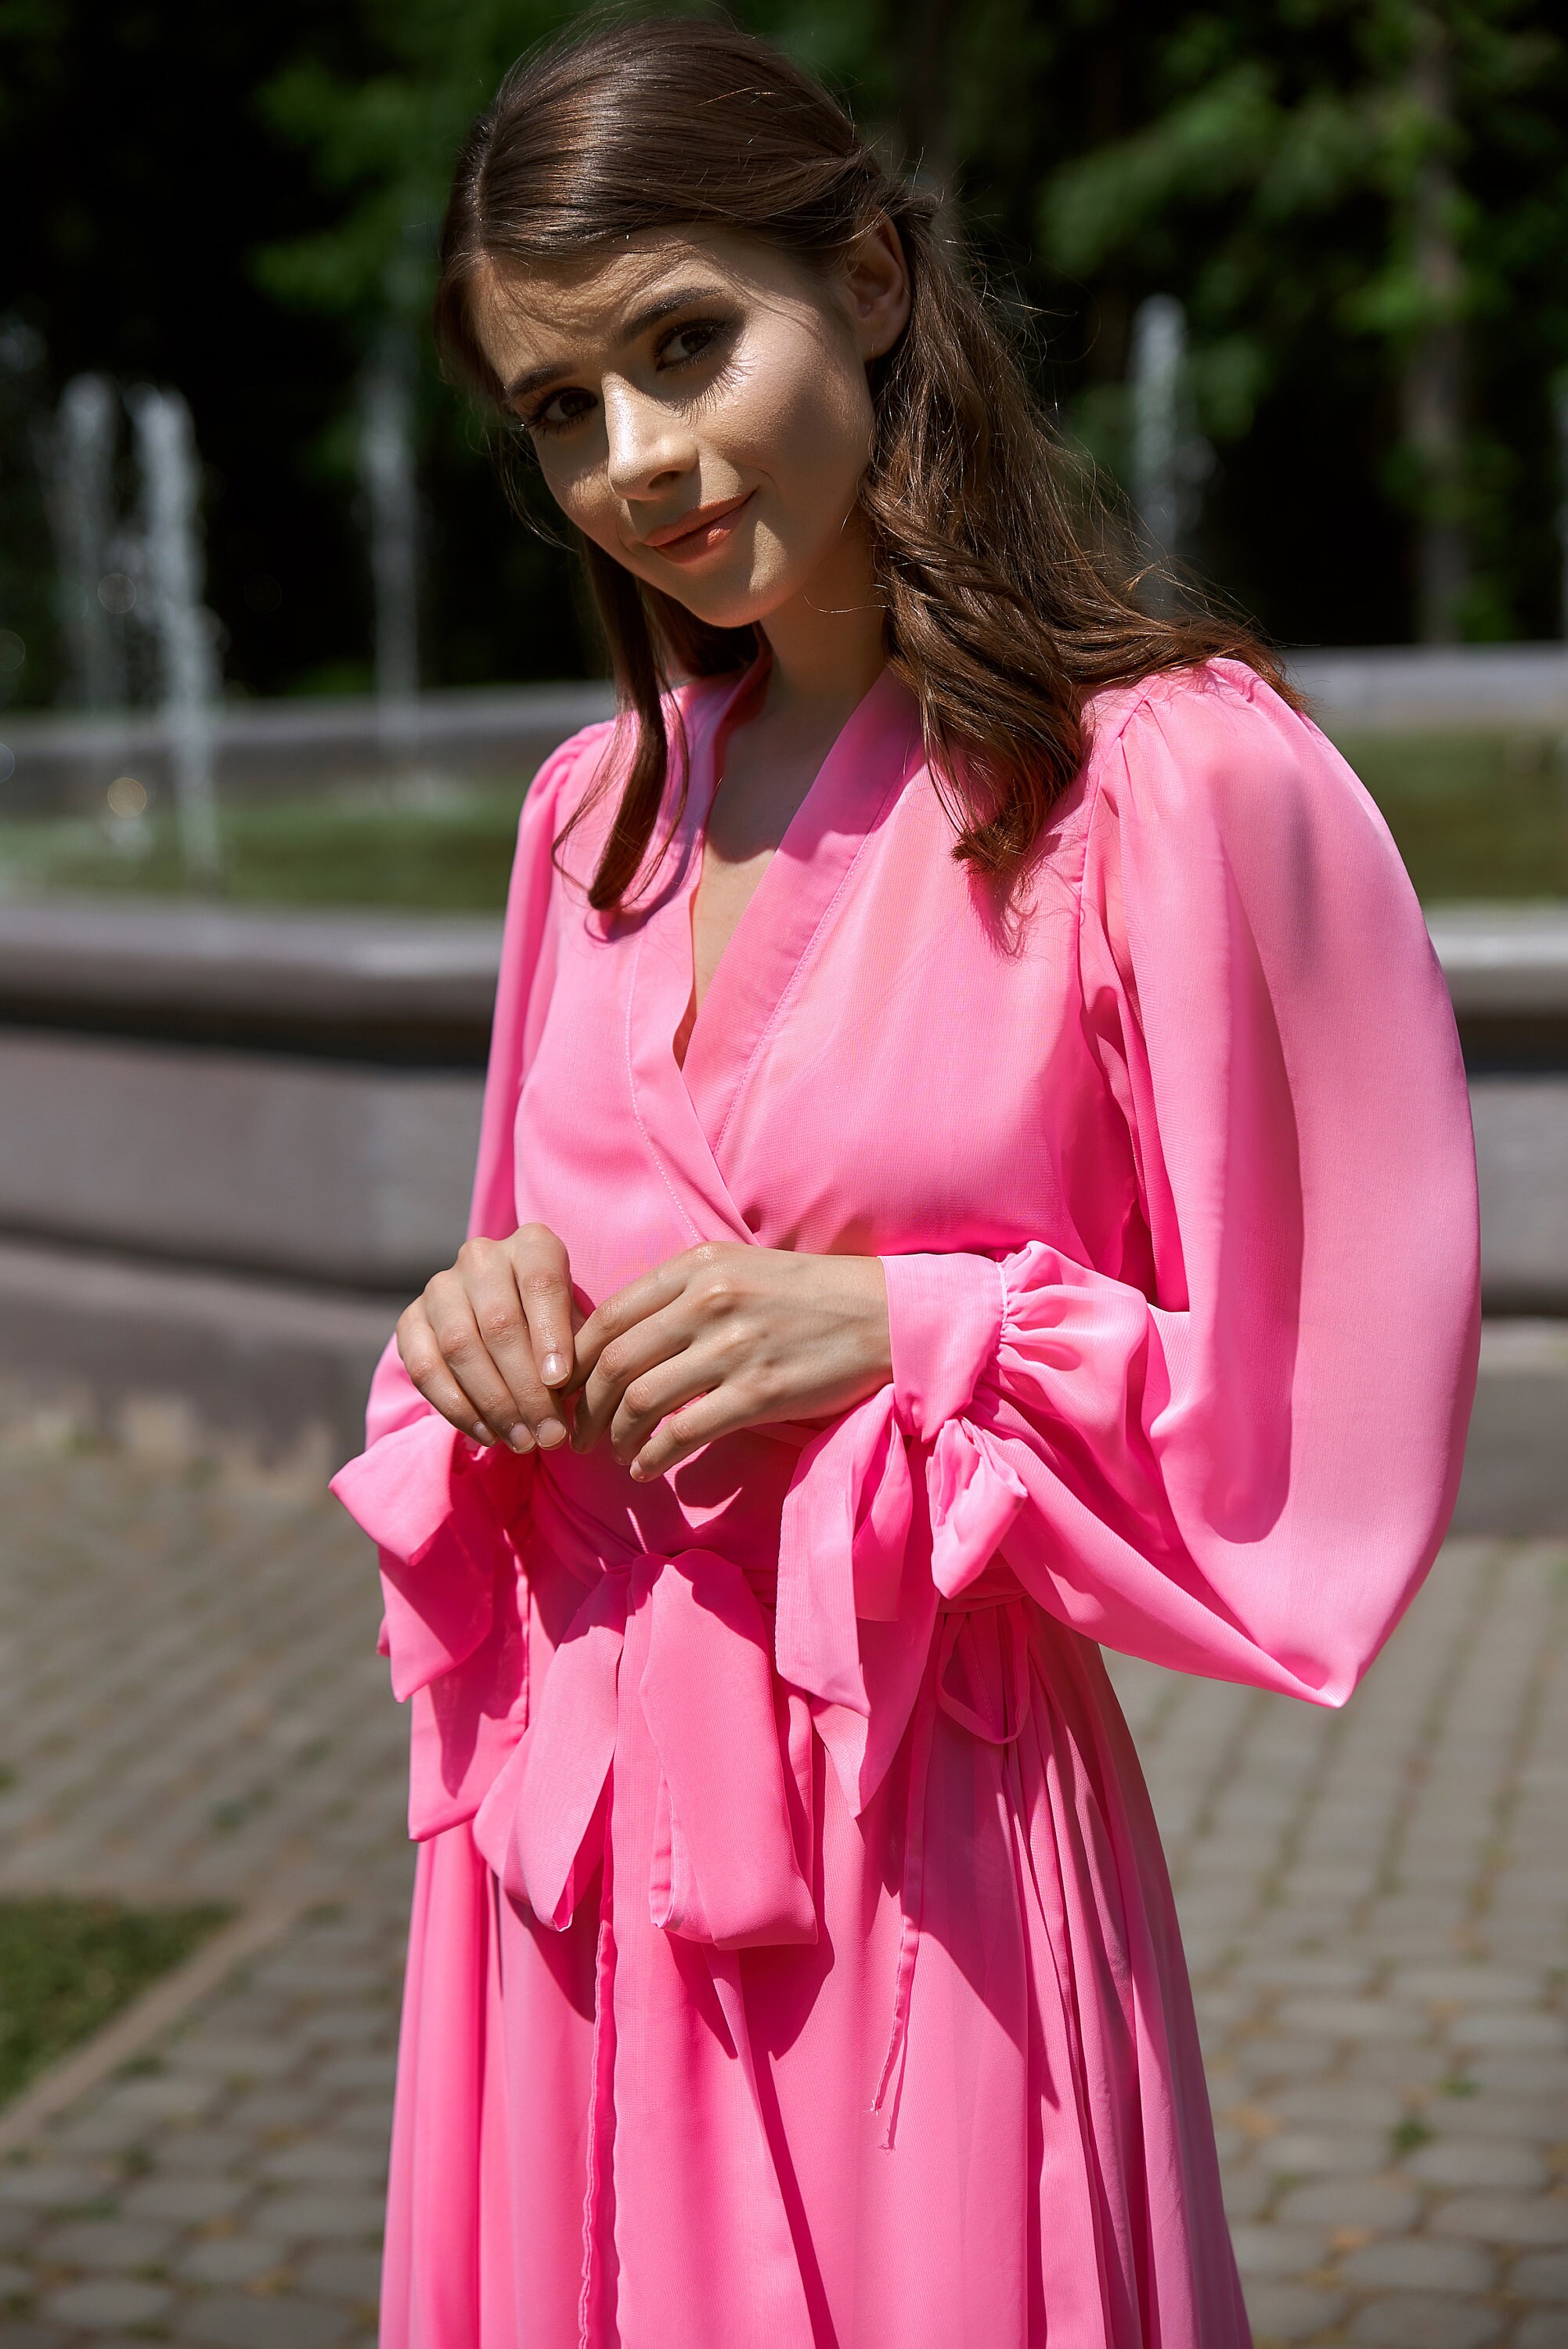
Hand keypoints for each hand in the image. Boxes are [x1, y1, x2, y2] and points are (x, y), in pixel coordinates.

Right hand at [396, 1224, 578, 1452]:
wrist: (507, 1320)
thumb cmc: (557, 1326)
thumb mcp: (579, 1326)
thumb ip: (578, 1350)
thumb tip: (566, 1393)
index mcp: (531, 1244)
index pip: (540, 1283)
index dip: (550, 1335)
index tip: (560, 1383)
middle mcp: (482, 1257)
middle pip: (499, 1323)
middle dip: (526, 1388)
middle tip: (549, 1435)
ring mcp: (440, 1286)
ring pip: (461, 1347)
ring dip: (494, 1404)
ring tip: (523, 1442)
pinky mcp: (410, 1319)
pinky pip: (425, 1367)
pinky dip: (456, 1407)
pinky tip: (486, 1434)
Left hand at [566, 1242, 891, 1480]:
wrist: (880, 1314)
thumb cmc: (804, 1296)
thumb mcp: (737, 1271)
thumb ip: (680, 1294)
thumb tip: (620, 1338)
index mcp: (696, 1268)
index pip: (609, 1317)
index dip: (575, 1361)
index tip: (565, 1390)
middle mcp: (708, 1302)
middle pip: (615, 1361)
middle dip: (584, 1406)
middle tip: (576, 1434)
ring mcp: (733, 1347)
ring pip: (642, 1398)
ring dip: (616, 1434)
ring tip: (613, 1453)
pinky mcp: (759, 1391)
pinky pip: (684, 1431)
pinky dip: (653, 1455)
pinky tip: (645, 1468)